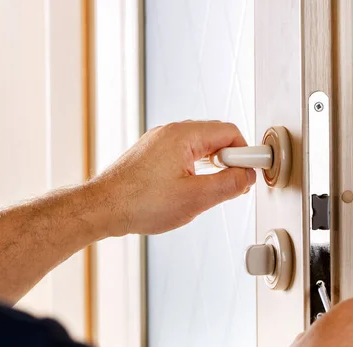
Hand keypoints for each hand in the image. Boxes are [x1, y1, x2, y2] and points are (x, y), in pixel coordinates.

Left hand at [88, 121, 255, 235]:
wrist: (102, 209)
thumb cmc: (139, 203)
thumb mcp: (195, 198)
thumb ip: (228, 185)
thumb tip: (247, 176)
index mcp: (183, 135)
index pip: (229, 132)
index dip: (245, 154)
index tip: (250, 173)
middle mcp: (170, 132)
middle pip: (215, 136)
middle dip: (229, 160)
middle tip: (230, 186)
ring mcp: (158, 142)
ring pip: (199, 147)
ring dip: (212, 166)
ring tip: (208, 191)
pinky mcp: (150, 154)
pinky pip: (182, 154)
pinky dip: (194, 168)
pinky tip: (190, 190)